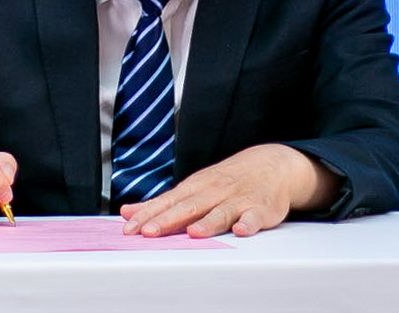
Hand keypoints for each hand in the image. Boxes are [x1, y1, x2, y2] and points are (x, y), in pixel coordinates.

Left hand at [120, 143, 339, 238]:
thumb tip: (128, 212)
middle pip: (188, 207)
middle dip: (167, 220)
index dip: (147, 215)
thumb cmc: (225, 182)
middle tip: (148, 232)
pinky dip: (248, 223)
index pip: (166, 202)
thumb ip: (161, 203)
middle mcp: (213, 192)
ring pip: (220, 212)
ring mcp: (237, 200)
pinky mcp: (261, 209)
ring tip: (193, 233)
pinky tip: (241, 230)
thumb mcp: (192, 188)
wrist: (270, 165)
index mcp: (194, 188)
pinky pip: (255, 217)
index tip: (129, 228)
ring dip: (207, 222)